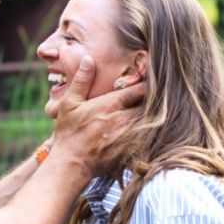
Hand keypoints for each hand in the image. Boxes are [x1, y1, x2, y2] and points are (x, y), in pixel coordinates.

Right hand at [50, 55, 144, 175]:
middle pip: (150, 104)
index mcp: (111, 104)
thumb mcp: (69, 103)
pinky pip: (149, 137)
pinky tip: (148, 129)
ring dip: (152, 115)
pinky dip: (150, 131)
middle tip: (155, 95)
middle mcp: (124, 119)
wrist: (71, 165)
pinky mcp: (132, 149)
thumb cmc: (69, 133)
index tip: (148, 80)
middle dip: (152, 99)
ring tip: (154, 110)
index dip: (146, 83)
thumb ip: (82, 80)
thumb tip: (89, 58)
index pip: (141, 88)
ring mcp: (130, 136)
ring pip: (152, 120)